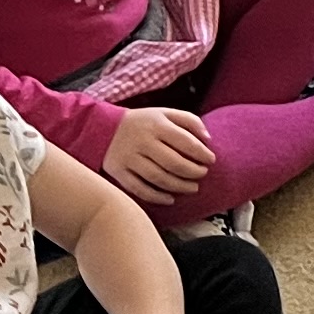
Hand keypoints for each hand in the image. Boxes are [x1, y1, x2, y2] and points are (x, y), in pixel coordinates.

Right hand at [100, 109, 216, 202]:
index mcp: (157, 125)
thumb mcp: (165, 113)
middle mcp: (142, 141)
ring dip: (179, 186)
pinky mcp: (118, 171)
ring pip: (158, 178)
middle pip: (174, 163)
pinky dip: (156, 197)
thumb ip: (189, 121)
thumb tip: (208, 139)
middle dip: (193, 172)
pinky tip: (170, 199)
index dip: (202, 154)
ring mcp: (129, 158)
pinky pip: (139, 189)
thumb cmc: (143, 123)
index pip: (186, 142)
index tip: (211, 160)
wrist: (102, 127)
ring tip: (192, 187)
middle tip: (202, 174)